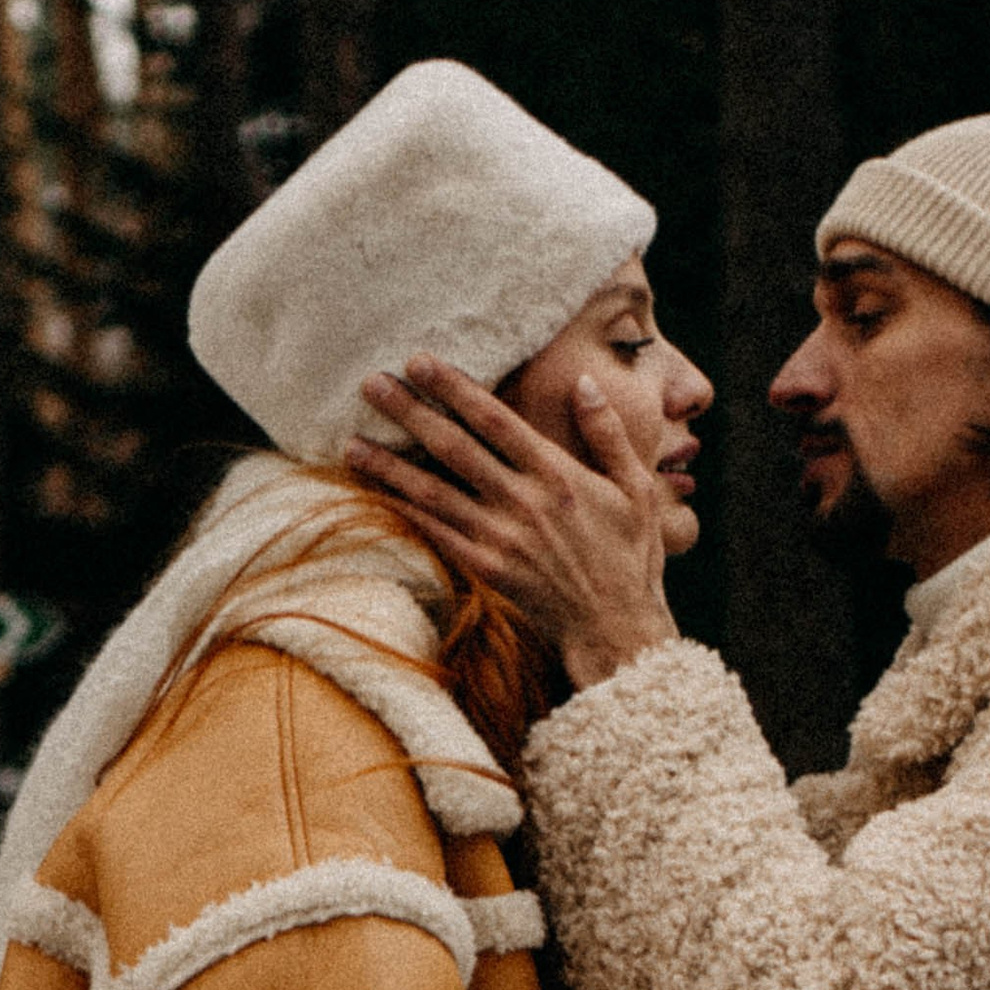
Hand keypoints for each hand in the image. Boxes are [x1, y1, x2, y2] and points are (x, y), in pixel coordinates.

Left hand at [343, 354, 681, 690]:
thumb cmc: (631, 558)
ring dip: (389, 465)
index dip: (454, 387)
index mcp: (558, 475)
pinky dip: (401, 513)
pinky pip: (434, 534)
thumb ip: (608, 433)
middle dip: (410, 412)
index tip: (420, 360)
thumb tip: (583, 383)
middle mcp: (524, 502)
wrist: (617, 629)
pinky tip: (371, 495)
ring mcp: (500, 538)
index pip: (495, 420)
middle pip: (454, 447)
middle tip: (372, 383)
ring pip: (433, 492)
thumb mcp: (638, 489)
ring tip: (351, 441)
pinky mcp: (486, 569)